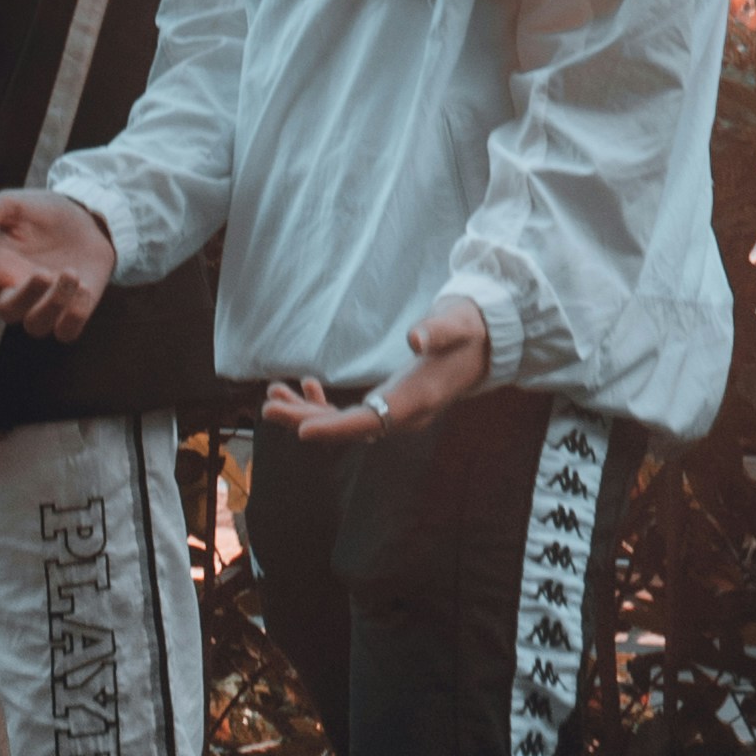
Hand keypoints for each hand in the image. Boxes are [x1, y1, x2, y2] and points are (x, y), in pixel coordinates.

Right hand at [0, 188, 114, 340]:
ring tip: (71, 273)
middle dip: (26, 296)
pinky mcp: (70, 314)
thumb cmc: (44, 213)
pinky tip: (84, 287)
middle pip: (7, 313)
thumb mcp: (13, 205)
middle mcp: (15, 290)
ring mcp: (42, 306)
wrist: (88, 219)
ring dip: (55, 304)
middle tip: (44, 273)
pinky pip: (67, 332)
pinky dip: (76, 314)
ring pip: (37, 326)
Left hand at [265, 298, 489, 446]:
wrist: (489, 343)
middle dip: (307, 420)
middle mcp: (405, 414)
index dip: (336, 428)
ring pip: (347, 423)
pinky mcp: (392, 403)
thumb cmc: (470, 331)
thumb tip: (415, 338)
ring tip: (273, 396)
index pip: (372, 421)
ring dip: (308, 413)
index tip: (302, 431)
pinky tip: (305, 386)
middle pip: (351, 428)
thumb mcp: (457, 324)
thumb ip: (437, 331)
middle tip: (267, 406)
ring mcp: (397, 412)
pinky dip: (326, 404)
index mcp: (417, 399)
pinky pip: (354, 413)